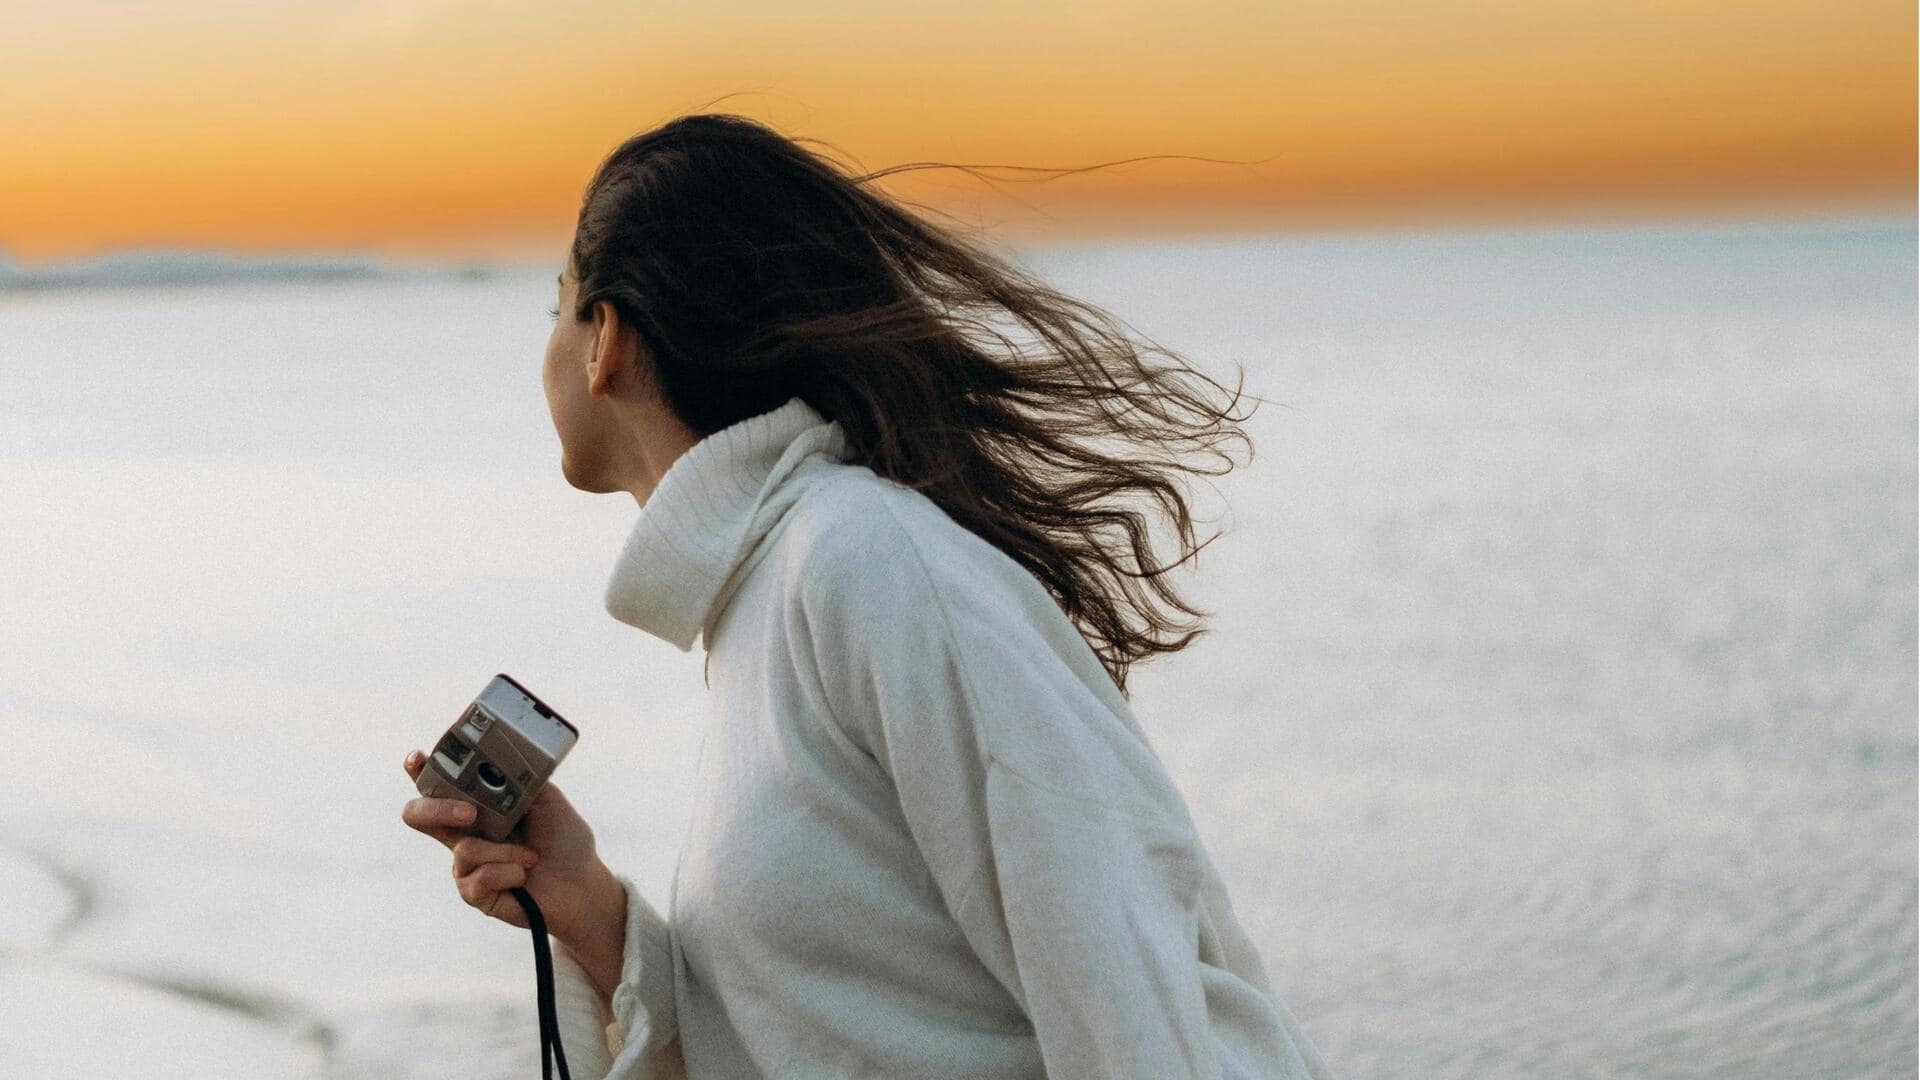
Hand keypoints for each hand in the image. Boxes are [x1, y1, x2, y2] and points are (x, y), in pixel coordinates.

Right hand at [400, 750, 621, 949]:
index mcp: (477, 805)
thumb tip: (500, 756)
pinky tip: (524, 876)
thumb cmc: (564, 840)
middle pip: (418, 815)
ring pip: (464, 849)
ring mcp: (464, 864)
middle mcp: (463, 832)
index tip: (418, 758)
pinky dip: (510, 872)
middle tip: (470, 813)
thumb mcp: (547, 798)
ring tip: (531, 856)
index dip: (418, 770)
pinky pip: (479, 878)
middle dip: (438, 809)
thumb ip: (520, 777)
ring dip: (506, 851)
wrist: (581, 883)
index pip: (437, 784)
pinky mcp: (472, 892)